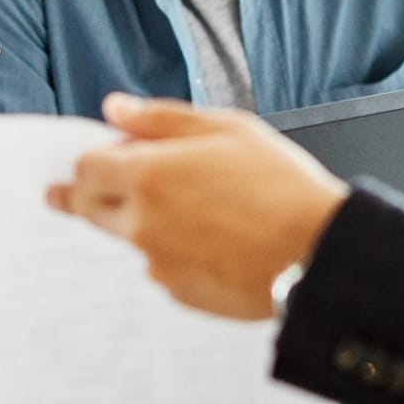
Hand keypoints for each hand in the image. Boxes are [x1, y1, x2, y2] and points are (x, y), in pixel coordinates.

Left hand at [46, 93, 349, 319]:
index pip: (84, 170)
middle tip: (94, 191)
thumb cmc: (281, 185)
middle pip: (90, 209)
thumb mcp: (227, 129)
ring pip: (132, 239)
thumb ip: (162, 118)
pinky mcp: (181, 294)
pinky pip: (164, 267)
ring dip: (145, 224)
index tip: (93, 162)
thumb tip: (115, 109)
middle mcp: (143, 225)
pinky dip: (177, 253)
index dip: (89, 161)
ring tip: (199, 211)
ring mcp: (159, 265)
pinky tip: (216, 241)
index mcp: (148, 177)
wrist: (319, 253)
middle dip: (89, 197)